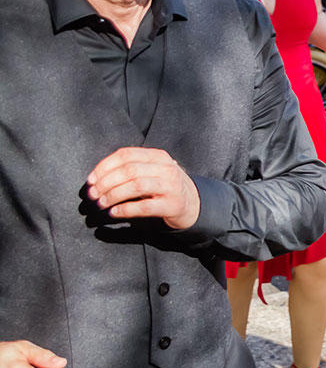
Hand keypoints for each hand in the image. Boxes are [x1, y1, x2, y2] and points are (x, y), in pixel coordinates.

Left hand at [86, 147, 201, 228]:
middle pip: (129, 171)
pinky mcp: (173, 205)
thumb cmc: (164, 187)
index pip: (126, 155)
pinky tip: (114, 213)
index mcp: (158, 156)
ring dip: (113, 195)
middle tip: (93, 194)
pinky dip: (125, 210)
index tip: (90, 180)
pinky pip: (144, 207)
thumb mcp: (152, 170)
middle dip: (106, 183)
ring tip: (101, 203)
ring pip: (136, 186)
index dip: (104, 166)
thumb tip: (97, 177)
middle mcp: (166, 169)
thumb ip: (131, 168)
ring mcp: (171, 187)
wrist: (193, 204)